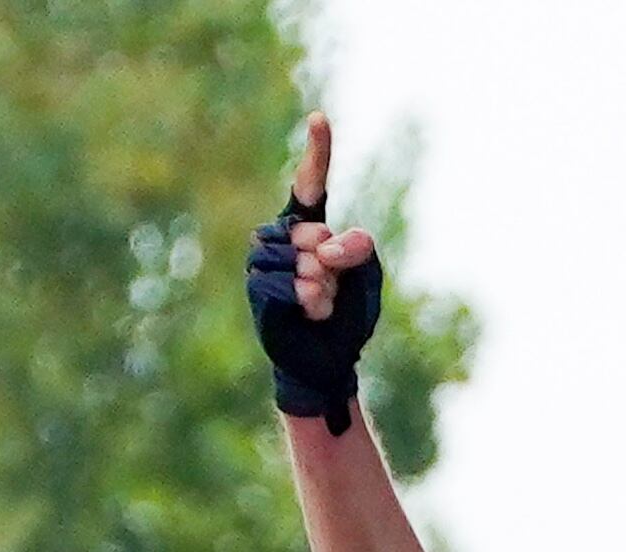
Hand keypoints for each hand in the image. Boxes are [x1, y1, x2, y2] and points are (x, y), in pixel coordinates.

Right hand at [248, 111, 381, 433]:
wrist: (329, 360)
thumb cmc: (347, 314)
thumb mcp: (366, 276)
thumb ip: (357, 250)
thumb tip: (326, 244)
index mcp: (309, 226)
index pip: (310, 184)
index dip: (317, 153)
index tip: (320, 118)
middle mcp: (281, 237)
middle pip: (313, 231)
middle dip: (335, 260)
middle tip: (334, 282)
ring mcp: (264, 263)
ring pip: (300, 261)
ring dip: (322, 287)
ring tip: (321, 304)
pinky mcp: (259, 291)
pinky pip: (288, 285)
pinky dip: (307, 301)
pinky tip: (311, 313)